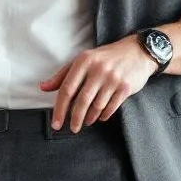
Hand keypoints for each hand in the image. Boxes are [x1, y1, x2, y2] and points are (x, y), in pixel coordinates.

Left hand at [38, 36, 158, 131]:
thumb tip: (43, 87)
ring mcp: (112, 78)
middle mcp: (97, 69)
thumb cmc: (105, 58)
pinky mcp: (125, 87)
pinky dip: (104, 115)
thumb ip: (63, 75)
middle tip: (72, 129)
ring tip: (86, 121)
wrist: (138, 52)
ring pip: (96, 105)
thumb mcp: (83, 60)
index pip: (67, 89)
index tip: (56, 123)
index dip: (59, 109)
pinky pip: (111, 107)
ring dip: (90, 117)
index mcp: (83, 61)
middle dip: (75, 118)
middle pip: (81, 100)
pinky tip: (100, 117)